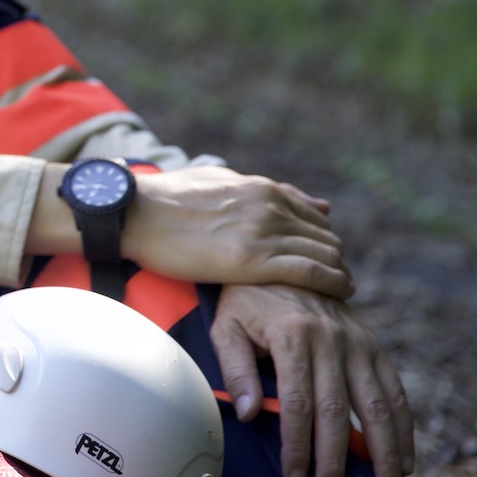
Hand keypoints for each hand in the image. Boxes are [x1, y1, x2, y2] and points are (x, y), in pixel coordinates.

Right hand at [122, 166, 351, 297]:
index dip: (324, 239)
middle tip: (339, 280)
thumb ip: (265, 191)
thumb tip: (312, 202)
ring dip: (340, 274)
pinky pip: (310, 272)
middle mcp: (268, 207)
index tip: (326, 258)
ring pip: (325, 254)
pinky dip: (332, 283)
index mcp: (260, 189)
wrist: (134, 214)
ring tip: (342, 290)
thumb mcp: (220, 182)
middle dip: (337, 259)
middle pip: (325, 236)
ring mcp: (262, 232)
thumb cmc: (167, 200)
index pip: (314, 216)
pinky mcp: (251, 260)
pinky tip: (339, 294)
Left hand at [211, 283, 413, 476]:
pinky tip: (405, 459)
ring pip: (376, 406)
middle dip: (334, 460)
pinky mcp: (373, 345)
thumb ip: (236, 368)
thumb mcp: (225, 325)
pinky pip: (394, 390)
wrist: (283, 258)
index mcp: (292, 335)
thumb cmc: (246, 298)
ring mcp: (357, 342)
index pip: (297, 403)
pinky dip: (403, 427)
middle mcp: (330, 339)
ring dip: (383, 452)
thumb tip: (246, 413)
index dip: (298, 445)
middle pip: (337, 411)